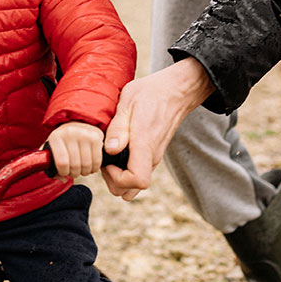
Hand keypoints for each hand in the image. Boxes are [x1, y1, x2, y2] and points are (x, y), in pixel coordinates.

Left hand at [46, 121, 104, 177]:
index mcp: (56, 137)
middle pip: (75, 165)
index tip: (64, 172)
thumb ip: (51, 167)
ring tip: (82, 170)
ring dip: (84, 172)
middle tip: (74, 172)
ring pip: (86, 165)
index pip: (62, 163)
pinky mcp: (96, 137)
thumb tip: (63, 179)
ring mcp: (85, 134)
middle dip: (74, 173)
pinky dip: (94, 168)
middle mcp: (70, 133)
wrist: (76, 124)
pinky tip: (90, 166)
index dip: (64, 172)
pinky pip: (97, 161)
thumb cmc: (62, 142)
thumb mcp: (52, 151)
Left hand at [102, 58, 214, 200]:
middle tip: (105, 158)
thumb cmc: (151, 93)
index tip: (108, 161)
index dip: (118, 178)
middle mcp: (152, 156)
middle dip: (113, 181)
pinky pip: (139, 173)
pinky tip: (119, 151)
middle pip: (132, 190)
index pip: (138, 180)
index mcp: (145, 144)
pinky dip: (126, 171)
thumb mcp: (128, 101)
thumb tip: (111, 150)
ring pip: (135, 185)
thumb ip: (118, 127)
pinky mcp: (153, 155)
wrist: (175, 91)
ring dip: (119, 178)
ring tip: (111, 156)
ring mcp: (154, 157)